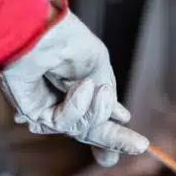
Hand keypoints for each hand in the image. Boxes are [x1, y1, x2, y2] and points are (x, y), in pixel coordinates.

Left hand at [0, 0, 147, 166]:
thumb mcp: (98, 66)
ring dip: (98, 113)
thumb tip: (121, 118)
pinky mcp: (36, 114)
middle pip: (91, 130)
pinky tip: (84, 87)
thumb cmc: (65, 41)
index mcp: (80, 90)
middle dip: (115, 139)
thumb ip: (106, 93)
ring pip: (81, 129)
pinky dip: (78, 107)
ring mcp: (50, 109)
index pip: (98, 118)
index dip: (115, 134)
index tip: (138, 144)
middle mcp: (64, 102)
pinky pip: (63, 122)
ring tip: (102, 91)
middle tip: (140, 145)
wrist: (39, 31)